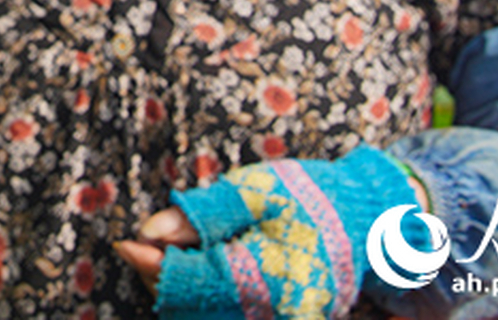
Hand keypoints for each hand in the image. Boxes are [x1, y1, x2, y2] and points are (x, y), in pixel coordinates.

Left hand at [119, 146, 420, 318]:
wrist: (373, 218)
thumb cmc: (314, 196)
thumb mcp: (256, 190)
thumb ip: (202, 214)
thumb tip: (148, 233)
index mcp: (265, 280)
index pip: (188, 283)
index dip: (150, 264)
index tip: (124, 242)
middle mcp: (274, 314)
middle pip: (192, 310)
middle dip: (161, 279)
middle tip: (146, 245)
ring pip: (207, 319)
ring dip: (181, 293)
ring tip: (170, 257)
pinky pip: (228, 318)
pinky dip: (205, 300)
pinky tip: (197, 273)